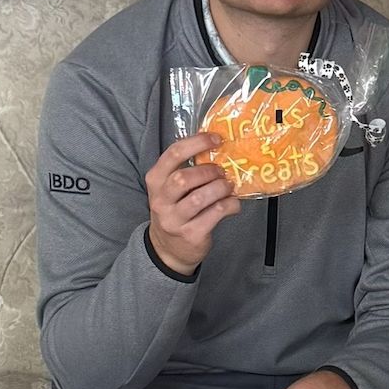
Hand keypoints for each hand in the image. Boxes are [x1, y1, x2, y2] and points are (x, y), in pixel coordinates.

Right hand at [147, 133, 237, 275]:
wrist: (167, 249)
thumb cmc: (175, 210)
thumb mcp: (170, 189)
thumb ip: (187, 170)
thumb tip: (219, 148)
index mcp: (155, 181)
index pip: (173, 154)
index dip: (197, 143)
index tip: (216, 139)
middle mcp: (161, 200)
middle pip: (184, 178)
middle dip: (209, 171)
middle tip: (222, 172)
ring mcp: (174, 220)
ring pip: (200, 197)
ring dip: (221, 188)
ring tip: (228, 186)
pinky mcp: (191, 234)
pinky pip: (215, 213)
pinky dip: (230, 205)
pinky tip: (232, 203)